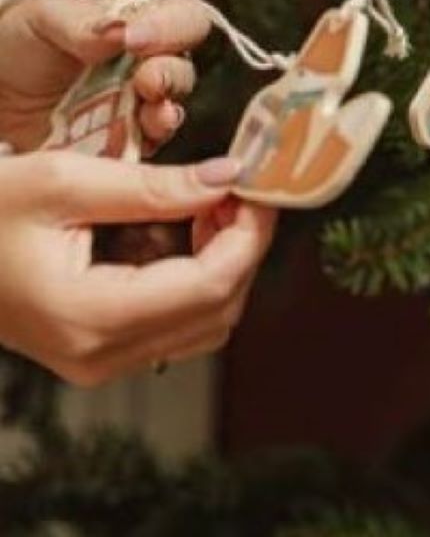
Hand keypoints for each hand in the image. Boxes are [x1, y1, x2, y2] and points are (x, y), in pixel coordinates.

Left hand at [0, 0, 210, 153]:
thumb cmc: (22, 43)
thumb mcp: (45, 16)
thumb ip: (83, 18)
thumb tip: (122, 31)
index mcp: (142, 25)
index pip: (184, 19)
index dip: (174, 27)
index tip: (135, 39)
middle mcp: (150, 66)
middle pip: (184, 70)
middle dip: (170, 75)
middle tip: (146, 80)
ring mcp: (139, 109)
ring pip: (173, 110)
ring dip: (167, 113)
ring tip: (152, 114)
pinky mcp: (123, 144)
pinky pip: (147, 147)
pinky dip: (146, 143)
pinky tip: (137, 137)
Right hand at [0, 151, 275, 385]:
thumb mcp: (64, 182)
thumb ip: (155, 186)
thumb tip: (230, 177)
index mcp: (93, 316)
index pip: (211, 286)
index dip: (249, 235)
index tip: (259, 186)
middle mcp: (102, 354)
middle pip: (219, 310)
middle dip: (243, 246)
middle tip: (238, 189)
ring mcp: (100, 360)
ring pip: (205, 323)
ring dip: (224, 262)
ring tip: (210, 203)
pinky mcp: (99, 349)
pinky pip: (176, 322)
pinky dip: (197, 277)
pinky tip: (182, 230)